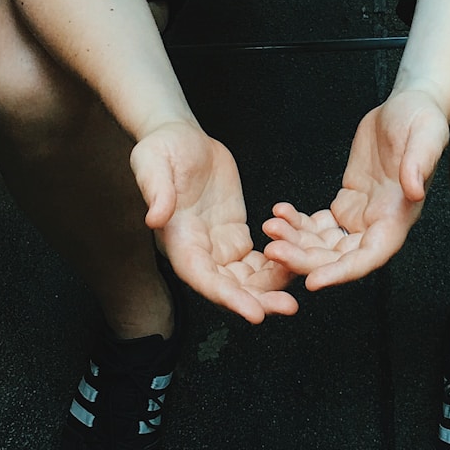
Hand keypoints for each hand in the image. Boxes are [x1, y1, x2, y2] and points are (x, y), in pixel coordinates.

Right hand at [132, 122, 298, 323]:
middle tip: (288, 307)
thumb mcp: (153, 163)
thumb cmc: (162, 148)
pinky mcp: (233, 232)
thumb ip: (156, 191)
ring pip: (245, 277)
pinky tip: (296, 265)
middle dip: (257, 300)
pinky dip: (275, 265)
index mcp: (178, 239)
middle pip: (228, 286)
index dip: (228, 297)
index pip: (202, 277)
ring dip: (270, 287)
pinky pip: (256, 259)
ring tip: (296, 293)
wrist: (180, 136)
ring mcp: (217, 243)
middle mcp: (198, 249)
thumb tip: (154, 217)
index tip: (253, 313)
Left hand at [263, 90, 448, 288]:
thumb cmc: (422, 121)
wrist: (407, 107)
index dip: (341, 273)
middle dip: (305, 259)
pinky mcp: (348, 202)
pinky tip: (280, 212)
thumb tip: (414, 191)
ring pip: (324, 245)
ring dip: (296, 242)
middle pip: (340, 258)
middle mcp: (379, 224)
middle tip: (273, 251)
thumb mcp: (426, 137)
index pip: (369, 256)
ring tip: (270, 227)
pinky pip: (318, 225)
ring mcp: (361, 216)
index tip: (313, 281)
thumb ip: (420, 164)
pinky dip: (297, 223)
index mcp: (399, 217)